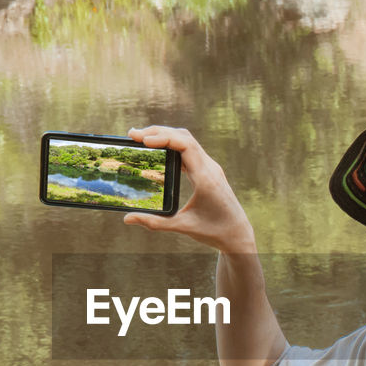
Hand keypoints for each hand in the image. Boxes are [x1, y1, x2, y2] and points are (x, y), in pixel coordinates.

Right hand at [122, 126, 256, 253]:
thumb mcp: (183, 227)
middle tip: (133, 135)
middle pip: (184, 137)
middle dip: (158, 132)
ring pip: (187, 140)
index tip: (142, 140)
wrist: (237, 233)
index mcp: (205, 178)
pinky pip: (190, 149)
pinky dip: (172, 144)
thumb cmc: (213, 231)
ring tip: (141, 138)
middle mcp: (210, 168)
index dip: (164, 138)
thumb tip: (127, 219)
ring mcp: (210, 167)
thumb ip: (154, 223)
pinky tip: (158, 149)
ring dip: (165, 135)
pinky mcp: (208, 170)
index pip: (185, 146)